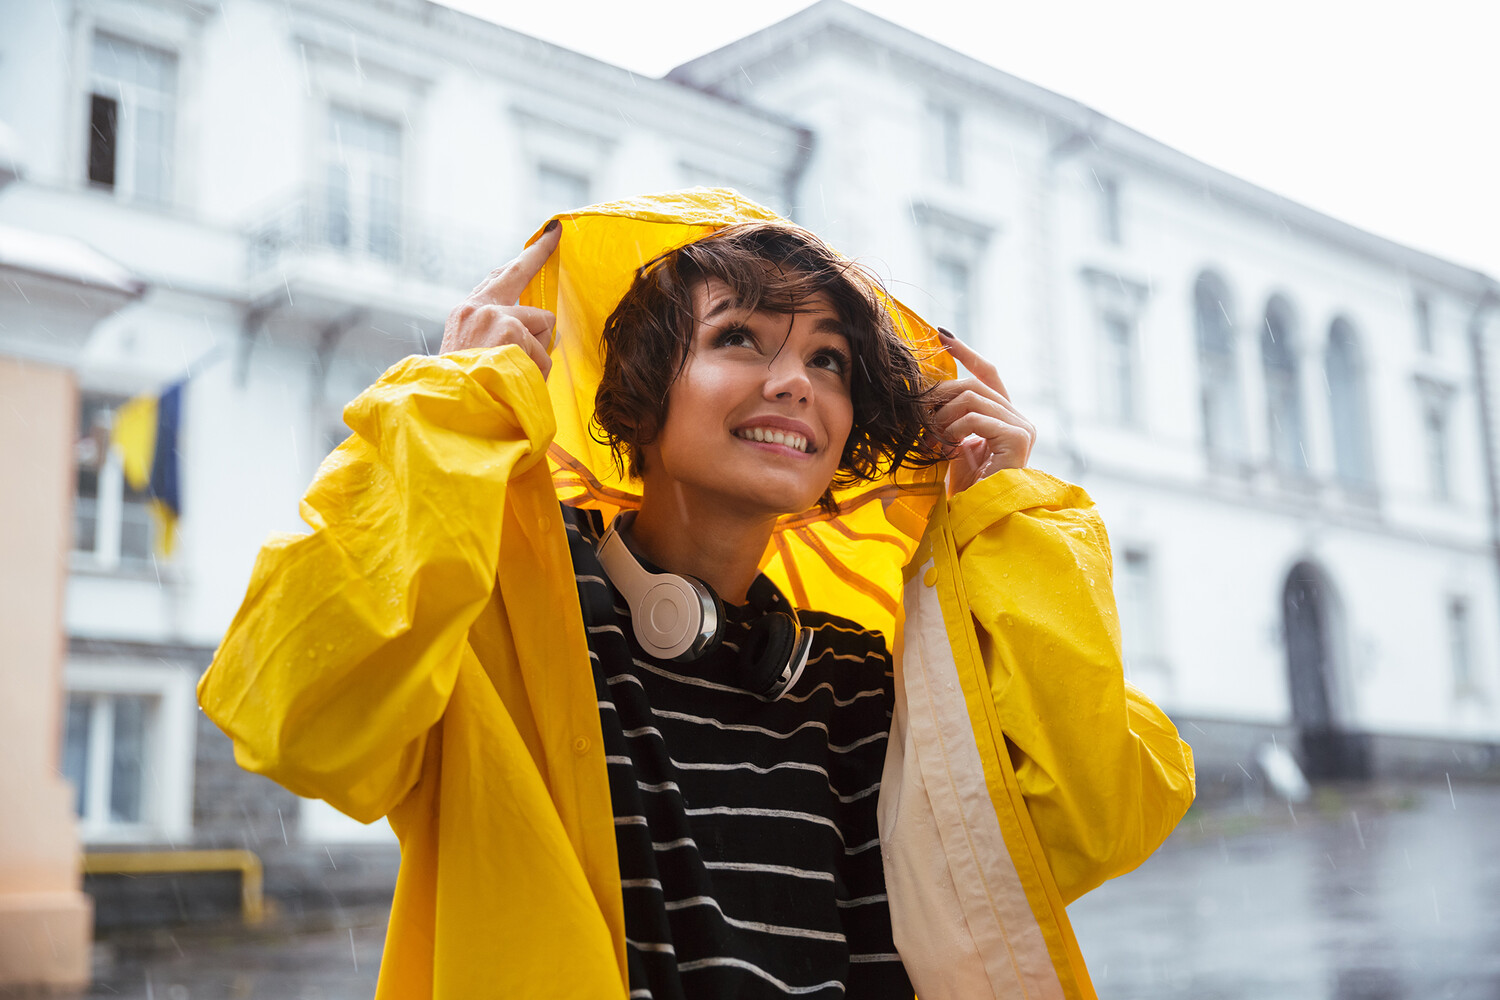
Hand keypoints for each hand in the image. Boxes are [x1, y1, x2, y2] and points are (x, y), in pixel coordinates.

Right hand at [440, 221, 560, 376]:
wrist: (447, 410)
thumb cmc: (463, 391)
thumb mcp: (472, 357)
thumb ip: (499, 337)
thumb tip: (541, 327)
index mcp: (465, 313)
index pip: (497, 277)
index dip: (524, 259)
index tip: (546, 236)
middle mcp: (477, 308)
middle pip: (518, 275)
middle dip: (538, 253)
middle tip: (555, 231)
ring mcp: (494, 316)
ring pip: (543, 326)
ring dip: (537, 355)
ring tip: (512, 376)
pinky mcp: (510, 330)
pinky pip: (544, 353)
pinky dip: (537, 374)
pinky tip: (514, 383)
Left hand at [931, 328, 1035, 495]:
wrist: (980, 520)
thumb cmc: (965, 491)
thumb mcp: (953, 447)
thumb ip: (948, 421)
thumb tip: (926, 397)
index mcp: (1004, 418)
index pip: (987, 373)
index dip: (966, 353)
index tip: (942, 336)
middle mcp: (1018, 419)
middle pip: (973, 384)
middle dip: (940, 394)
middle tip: (919, 413)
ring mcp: (1022, 427)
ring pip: (972, 397)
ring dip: (942, 416)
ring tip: (930, 438)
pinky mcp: (1018, 438)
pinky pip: (975, 418)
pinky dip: (953, 430)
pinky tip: (947, 447)